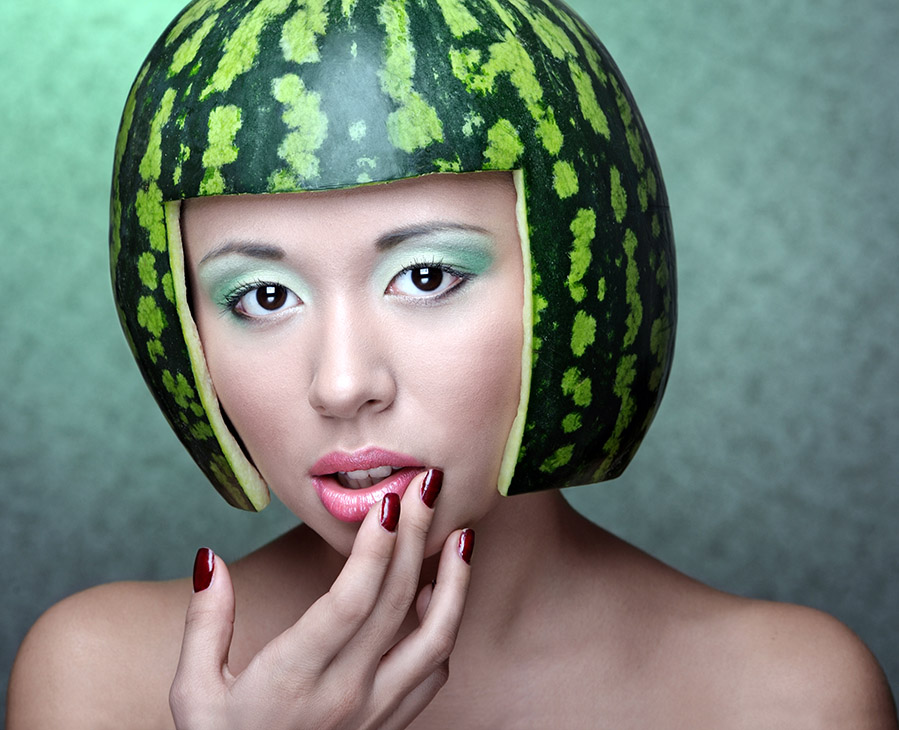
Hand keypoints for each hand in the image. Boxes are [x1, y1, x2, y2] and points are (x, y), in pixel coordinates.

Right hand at [169, 469, 473, 729]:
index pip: (349, 604)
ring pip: (435, 639)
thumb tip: (210, 560)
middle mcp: (346, 693)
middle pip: (395, 603)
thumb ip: (206, 624)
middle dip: (416, 536)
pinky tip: (440, 592)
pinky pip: (433, 671)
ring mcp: (377, 710)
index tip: (389, 502)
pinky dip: (445, 627)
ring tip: (462, 535)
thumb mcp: (196, 693)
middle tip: (427, 485)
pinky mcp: (392, 722)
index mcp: (295, 678)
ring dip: (455, 583)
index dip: (374, 550)